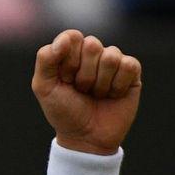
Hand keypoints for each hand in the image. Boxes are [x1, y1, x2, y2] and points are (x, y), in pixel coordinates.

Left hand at [31, 29, 141, 154]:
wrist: (85, 138)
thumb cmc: (63, 111)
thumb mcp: (43, 86)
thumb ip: (45, 59)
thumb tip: (64, 39)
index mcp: (70, 52)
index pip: (73, 36)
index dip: (69, 59)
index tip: (65, 79)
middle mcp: (92, 53)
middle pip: (92, 44)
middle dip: (84, 74)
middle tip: (81, 89)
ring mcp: (112, 62)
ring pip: (111, 56)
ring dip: (100, 83)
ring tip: (95, 94)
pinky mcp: (131, 73)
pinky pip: (129, 65)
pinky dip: (118, 86)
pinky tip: (112, 95)